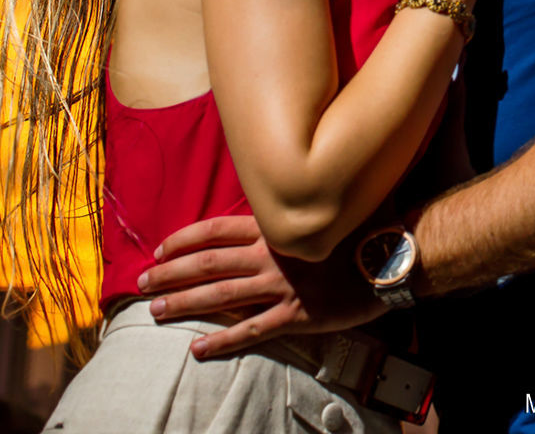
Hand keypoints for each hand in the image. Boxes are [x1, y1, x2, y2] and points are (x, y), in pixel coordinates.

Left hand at [138, 215, 386, 358]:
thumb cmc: (364, 225)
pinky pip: (251, 330)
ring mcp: (281, 287)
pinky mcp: (295, 315)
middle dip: (171, 274)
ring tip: (156, 313)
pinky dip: (222, 341)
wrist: (392, 256)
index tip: (161, 249)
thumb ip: (303, 202)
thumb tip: (295, 185)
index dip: (185, 239)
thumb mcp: (329, 204)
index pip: (217, 230)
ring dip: (185, 304)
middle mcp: (270, 256)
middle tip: (142, 285)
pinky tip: (198, 349)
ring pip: (221, 295)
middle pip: (208, 263)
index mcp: (275, 228)